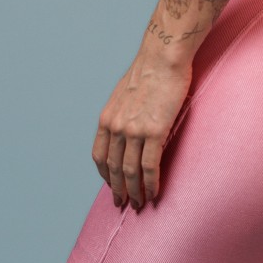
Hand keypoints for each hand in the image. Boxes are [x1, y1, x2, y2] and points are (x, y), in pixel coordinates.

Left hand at [92, 42, 192, 210]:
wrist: (163, 59)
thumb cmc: (150, 73)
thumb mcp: (125, 95)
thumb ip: (123, 115)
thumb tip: (130, 129)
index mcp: (107, 118)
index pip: (99, 155)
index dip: (104, 175)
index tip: (111, 185)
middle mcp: (116, 127)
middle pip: (113, 168)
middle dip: (118, 189)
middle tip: (123, 203)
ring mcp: (133, 131)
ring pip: (129, 171)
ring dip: (134, 191)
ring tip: (139, 204)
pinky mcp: (154, 132)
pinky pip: (149, 166)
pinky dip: (151, 183)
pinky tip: (154, 193)